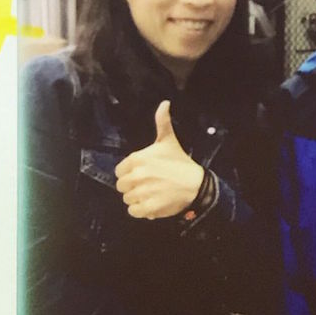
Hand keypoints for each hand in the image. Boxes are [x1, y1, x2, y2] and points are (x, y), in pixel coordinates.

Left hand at [115, 101, 203, 218]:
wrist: (196, 184)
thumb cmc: (180, 162)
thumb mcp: (169, 141)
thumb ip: (162, 122)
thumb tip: (164, 102)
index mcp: (137, 159)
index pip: (119, 172)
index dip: (129, 174)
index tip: (143, 174)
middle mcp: (137, 175)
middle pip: (121, 186)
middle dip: (132, 187)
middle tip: (148, 185)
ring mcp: (142, 192)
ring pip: (127, 199)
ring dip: (137, 199)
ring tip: (151, 194)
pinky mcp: (148, 207)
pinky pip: (133, 211)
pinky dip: (141, 210)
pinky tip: (152, 204)